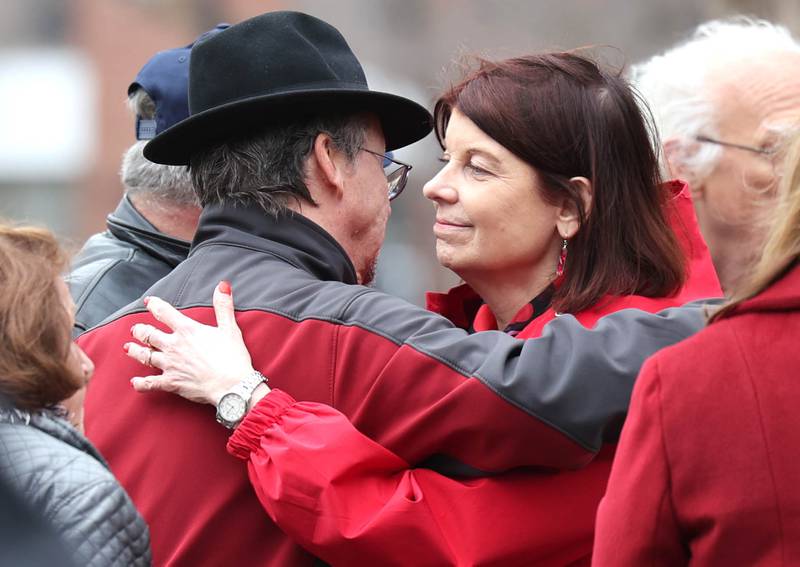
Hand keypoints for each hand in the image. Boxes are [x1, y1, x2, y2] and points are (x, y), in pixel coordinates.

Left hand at [125, 281, 258, 405]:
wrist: (231, 385)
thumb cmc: (232, 358)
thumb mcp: (230, 328)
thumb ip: (223, 306)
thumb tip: (223, 285)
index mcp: (187, 330)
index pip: (164, 312)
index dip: (154, 305)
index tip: (148, 302)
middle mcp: (173, 345)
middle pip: (148, 334)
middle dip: (140, 330)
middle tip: (135, 329)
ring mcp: (170, 365)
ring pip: (145, 356)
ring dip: (135, 351)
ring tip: (128, 347)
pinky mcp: (171, 383)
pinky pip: (150, 383)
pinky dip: (140, 383)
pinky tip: (134, 381)